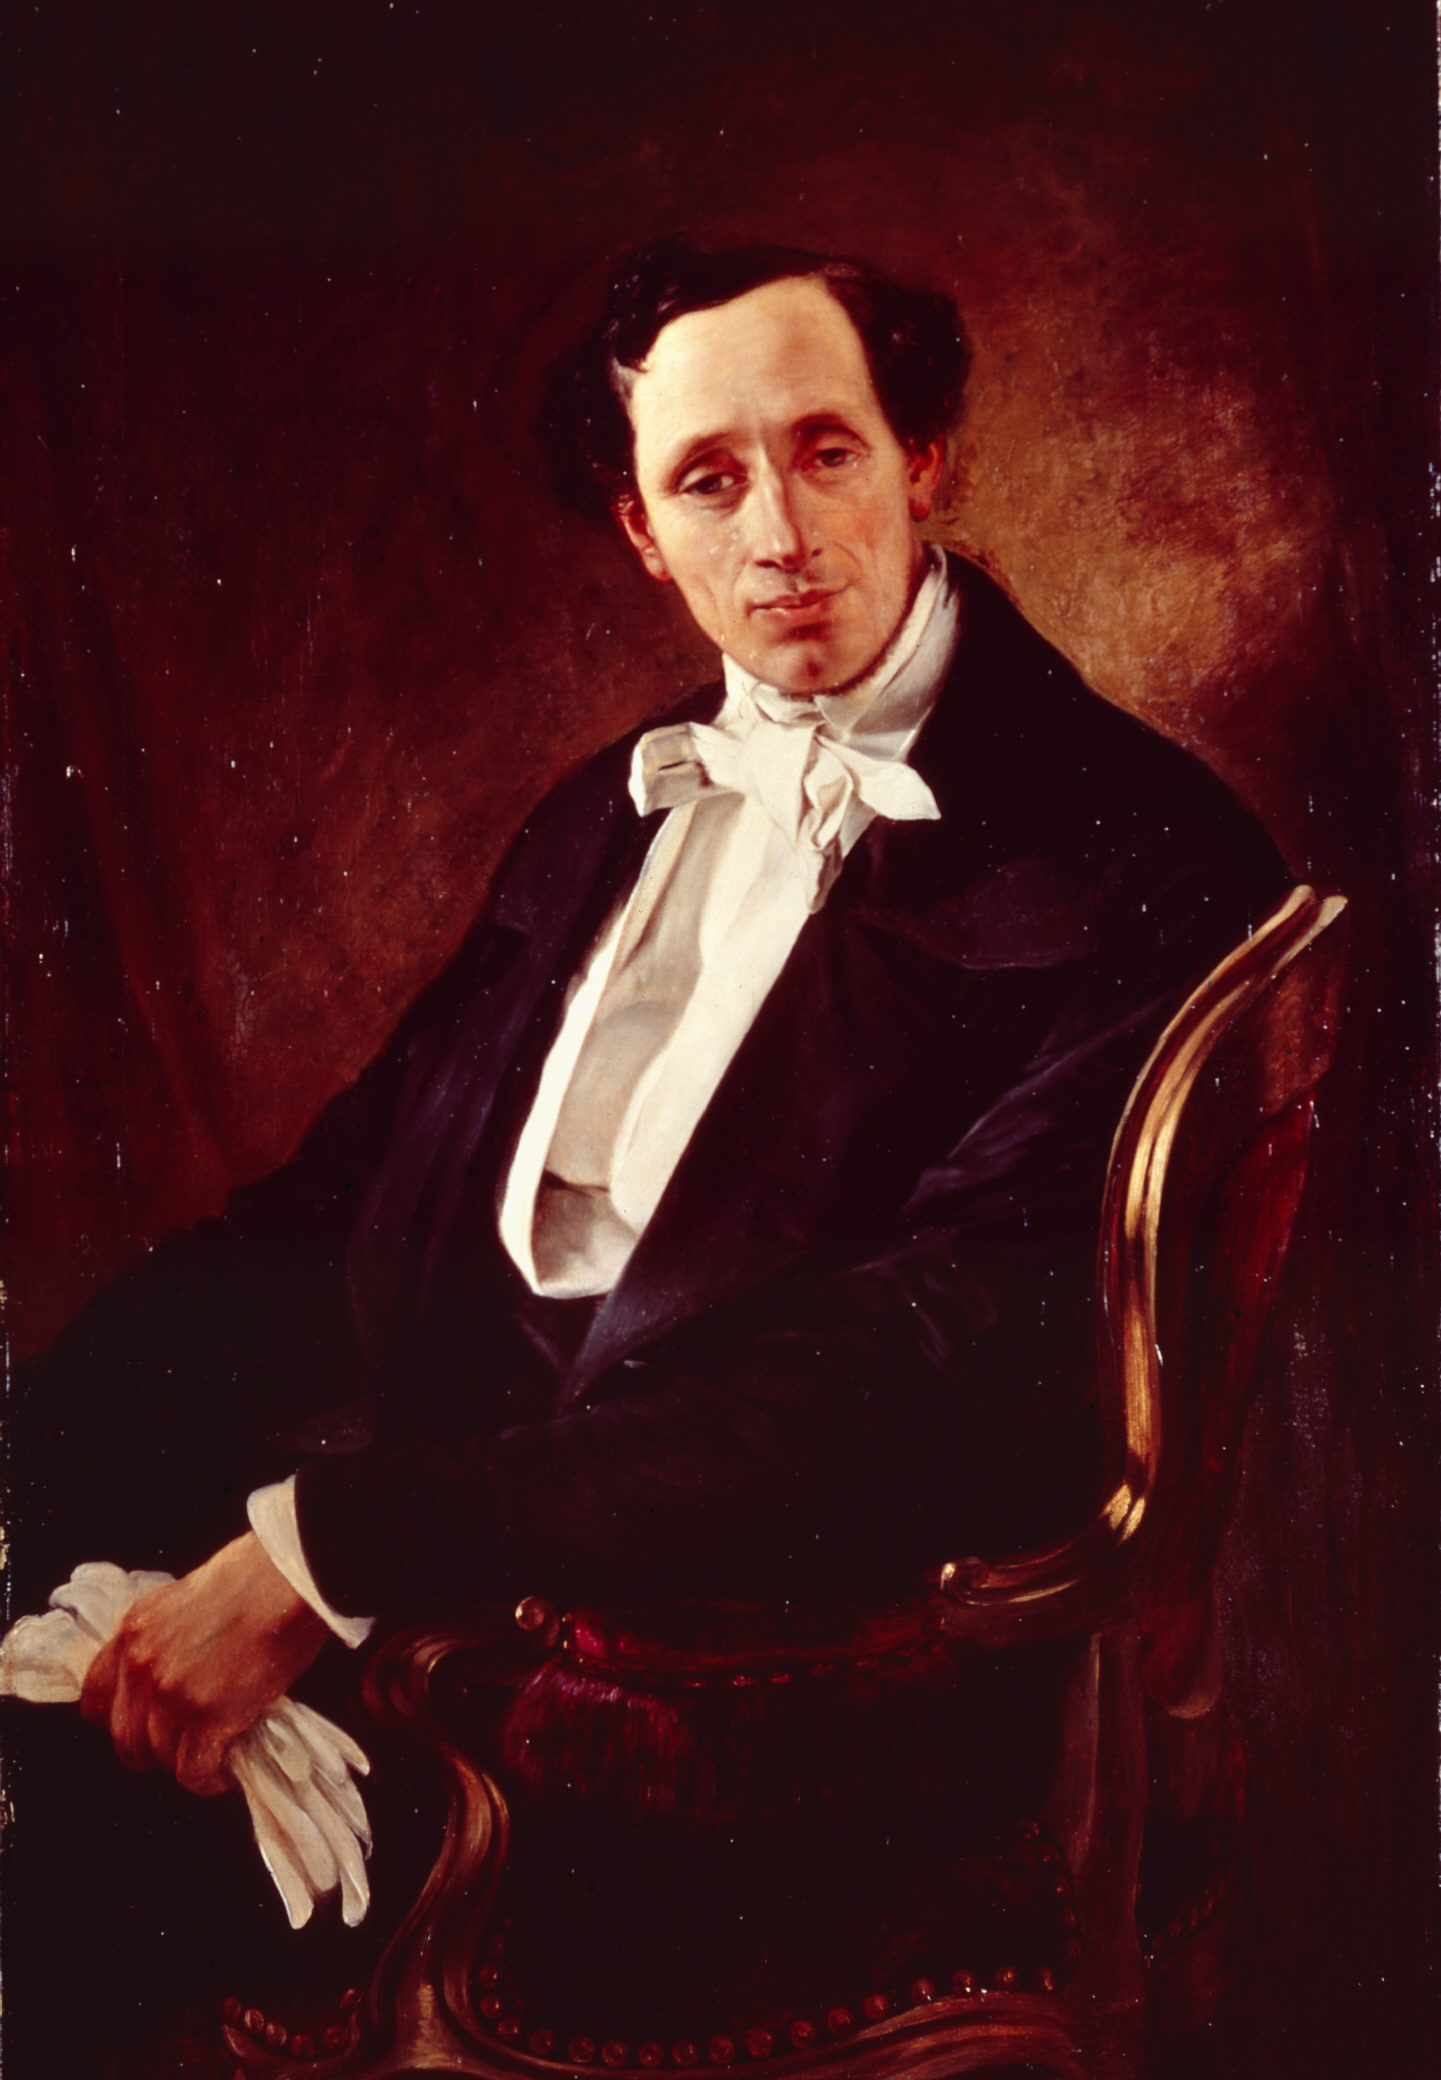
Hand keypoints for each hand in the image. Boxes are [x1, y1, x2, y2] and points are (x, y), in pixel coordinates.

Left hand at [80, 1532, 328, 1795]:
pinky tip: (227, 1768)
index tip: (143, 1724)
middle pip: (126, 1739)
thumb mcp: (186, 1602)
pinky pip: (194, 1771)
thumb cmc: (254, 1579)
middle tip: (186, 1745)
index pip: (95, 1698)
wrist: (286, 1578)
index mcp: (133, 1631)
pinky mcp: (207, 1715)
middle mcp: (142, 1665)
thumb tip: (176, 1679)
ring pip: (161, 1758)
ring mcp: (171, 1692)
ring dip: (188, 1762)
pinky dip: (210, 1778)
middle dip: (155, 1750)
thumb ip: (166, 1641)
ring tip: (216, 1753)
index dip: (119, 1720)